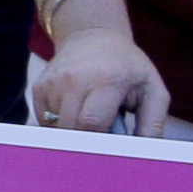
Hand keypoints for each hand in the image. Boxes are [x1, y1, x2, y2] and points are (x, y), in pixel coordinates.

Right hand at [29, 17, 172, 139]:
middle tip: (102, 136)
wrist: (94, 37)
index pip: (92, 123)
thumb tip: (146, 154)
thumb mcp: (152, 89)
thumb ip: (153, 124)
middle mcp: (75, 78)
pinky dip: (60, 124)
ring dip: (73, 132)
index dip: (99, 143)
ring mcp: (54, 81)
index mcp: (108, 79)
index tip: (109, 150)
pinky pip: (45, 121)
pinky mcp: (39, 86)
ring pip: (57, 127)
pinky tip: (75, 110)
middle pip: (72, 129)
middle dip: (86, 141)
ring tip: (89, 117)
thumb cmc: (127, 68)